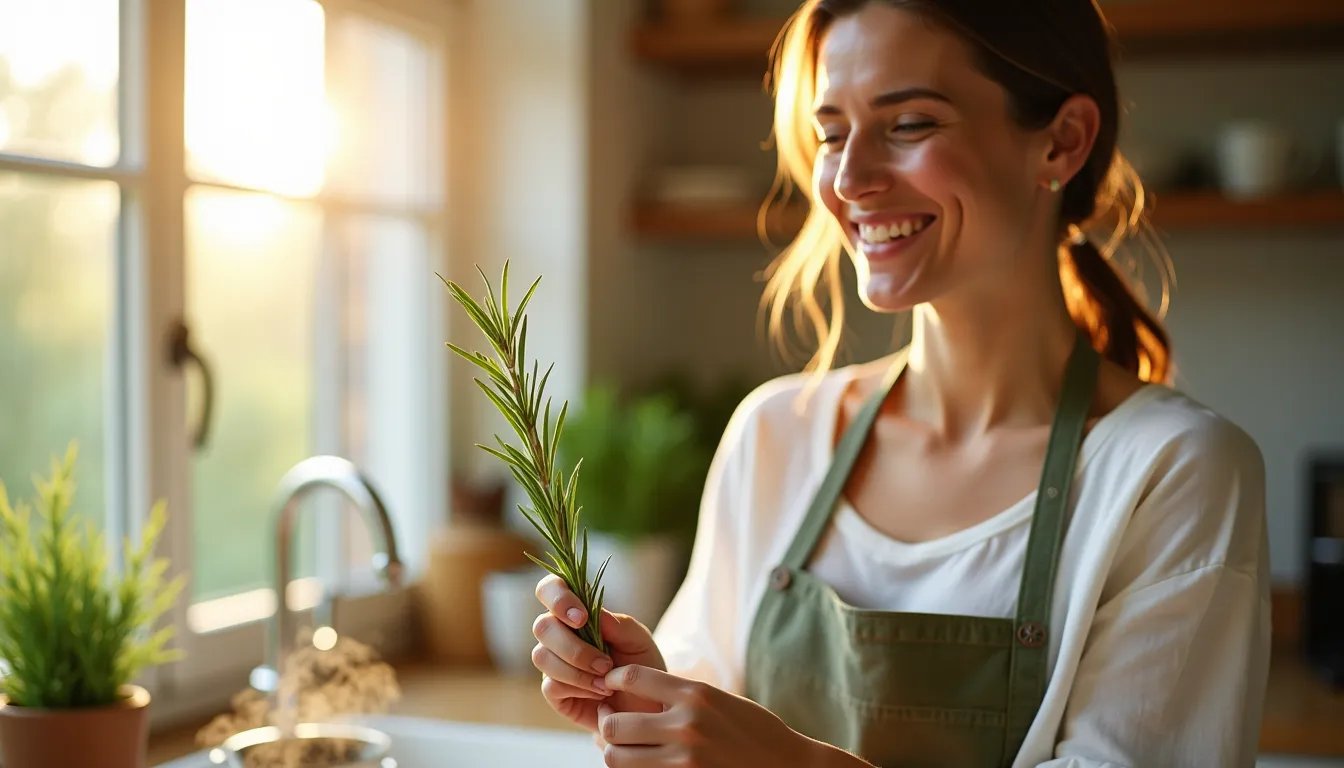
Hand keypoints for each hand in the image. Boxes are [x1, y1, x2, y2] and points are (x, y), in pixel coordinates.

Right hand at [533, 573, 667, 731]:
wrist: (646, 704)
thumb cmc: (641, 665)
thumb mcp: (640, 641)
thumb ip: (619, 624)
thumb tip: (594, 613)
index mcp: (577, 612)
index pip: (550, 589)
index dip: (558, 598)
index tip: (582, 618)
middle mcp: (558, 634)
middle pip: (542, 626)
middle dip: (574, 647)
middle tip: (606, 664)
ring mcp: (552, 662)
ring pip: (542, 657)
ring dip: (578, 670)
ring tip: (607, 682)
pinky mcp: (553, 691)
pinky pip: (551, 685)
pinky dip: (579, 688)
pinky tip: (600, 693)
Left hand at [594, 664, 842, 767]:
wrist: (785, 765)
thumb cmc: (753, 730)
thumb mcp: (719, 700)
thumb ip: (681, 695)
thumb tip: (638, 687)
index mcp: (696, 694)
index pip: (633, 677)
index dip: (613, 680)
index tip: (610, 685)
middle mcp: (687, 724)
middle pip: (615, 723)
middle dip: (606, 723)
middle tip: (609, 721)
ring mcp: (684, 759)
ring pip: (616, 758)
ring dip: (614, 752)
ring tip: (622, 747)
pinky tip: (641, 763)